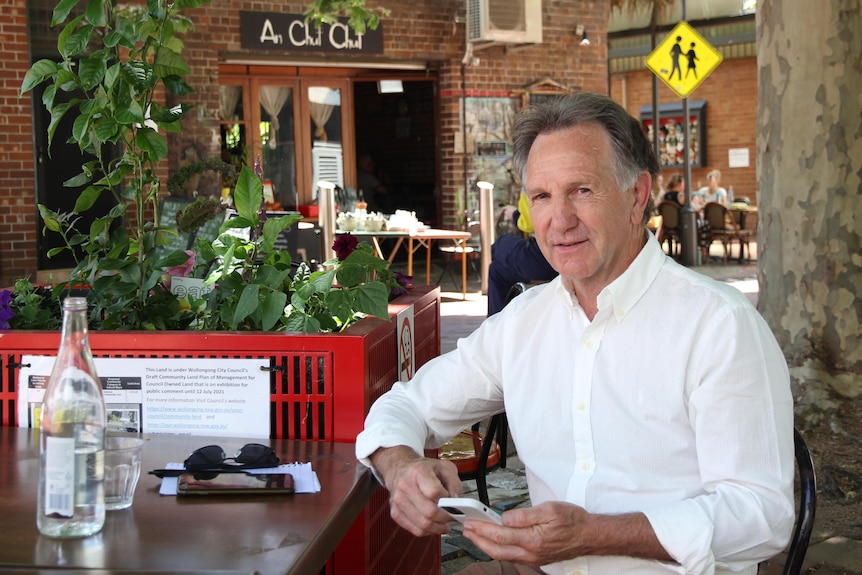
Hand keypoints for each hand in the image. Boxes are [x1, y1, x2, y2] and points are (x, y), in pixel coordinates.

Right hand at [370, 446, 462, 536]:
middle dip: (445, 517)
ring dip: (438, 528)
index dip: (447, 501)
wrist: (399, 469)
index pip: (434, 492)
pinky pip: (415, 530)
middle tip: (453, 516)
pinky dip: (428, 531)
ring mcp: (398, 501)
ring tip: (445, 524)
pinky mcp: (396, 513)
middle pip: (429, 511)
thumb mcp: (444, 467)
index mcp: (418, 471)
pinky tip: (434, 526)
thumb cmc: (423, 469)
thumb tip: (456, 501)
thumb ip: (454, 483)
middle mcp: (405, 486)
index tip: (454, 503)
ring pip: (423, 524)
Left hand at [462, 501, 670, 566]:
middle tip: (466, 530)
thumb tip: (505, 518)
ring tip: (475, 534)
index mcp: (532, 539)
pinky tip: (494, 541)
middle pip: (497, 550)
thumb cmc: (573, 520)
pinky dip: (499, 548)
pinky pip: (512, 555)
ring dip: (486, 545)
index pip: (500, 535)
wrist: (590, 535)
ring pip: (503, 555)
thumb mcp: (549, 509)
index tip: (470, 522)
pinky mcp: (536, 557)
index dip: (482, 529)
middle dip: (478, 540)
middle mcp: (531, 552)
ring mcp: (533, 557)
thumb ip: (524, 515)